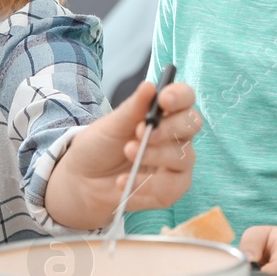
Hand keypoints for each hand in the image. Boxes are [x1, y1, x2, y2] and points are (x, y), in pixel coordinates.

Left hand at [47, 80, 202, 227]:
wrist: (83, 180)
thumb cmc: (101, 147)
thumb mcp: (111, 125)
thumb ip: (133, 108)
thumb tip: (149, 86)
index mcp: (165, 113)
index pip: (185, 98)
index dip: (180, 96)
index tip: (164, 99)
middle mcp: (176, 136)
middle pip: (192, 125)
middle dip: (169, 127)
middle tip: (142, 131)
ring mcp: (176, 163)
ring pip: (184, 156)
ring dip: (155, 155)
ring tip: (128, 152)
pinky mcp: (170, 189)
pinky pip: (170, 186)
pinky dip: (146, 184)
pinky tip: (124, 181)